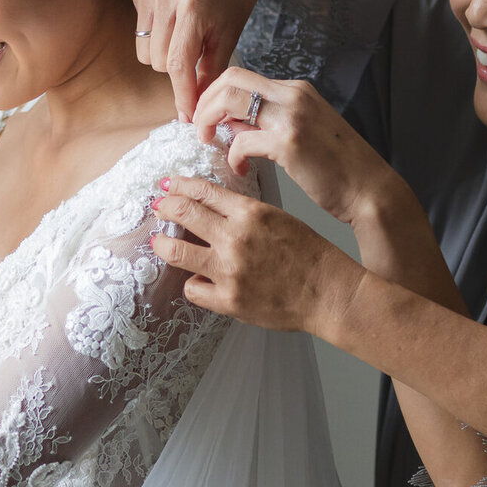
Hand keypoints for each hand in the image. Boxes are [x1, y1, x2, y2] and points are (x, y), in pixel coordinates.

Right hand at [133, 0, 267, 119]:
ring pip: (146, 51)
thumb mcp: (233, 27)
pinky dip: (157, 36)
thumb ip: (213, 65)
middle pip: (160, 63)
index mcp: (194, 8)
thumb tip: (198, 103)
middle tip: (200, 65)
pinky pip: (141, 30)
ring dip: (166, 56)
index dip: (184, 96)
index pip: (179, 66)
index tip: (190, 116)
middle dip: (179, 73)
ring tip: (188, 42)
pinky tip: (176, 21)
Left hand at [148, 173, 363, 332]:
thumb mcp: (278, 219)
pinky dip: (193, 284)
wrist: (329, 292)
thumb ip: (244, 214)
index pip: (203, 191)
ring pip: (176, 252)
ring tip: (159, 244)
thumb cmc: (310, 255)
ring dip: (163, 245)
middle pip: (183, 214)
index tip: (167, 187)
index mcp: (250, 213)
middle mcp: (235, 238)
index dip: (179, 187)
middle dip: (165, 208)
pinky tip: (198, 281)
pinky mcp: (228, 300)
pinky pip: (192, 289)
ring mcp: (229, 270)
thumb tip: (211, 212)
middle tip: (158, 208)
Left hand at [188, 67, 400, 225]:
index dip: (213, 93)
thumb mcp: (300, 133)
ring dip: (209, 120)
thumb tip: (230, 123)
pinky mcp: (289, 141)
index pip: (241, 76)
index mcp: (296, 90)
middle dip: (204, 101)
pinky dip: (233, 155)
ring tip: (209, 142)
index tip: (203, 115)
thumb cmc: (337, 168)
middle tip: (198, 128)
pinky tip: (240, 169)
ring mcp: (292, 115)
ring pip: (229, 99)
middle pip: (229, 78)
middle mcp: (294, 94)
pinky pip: (241, 140)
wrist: (369, 190)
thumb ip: (265, 123)